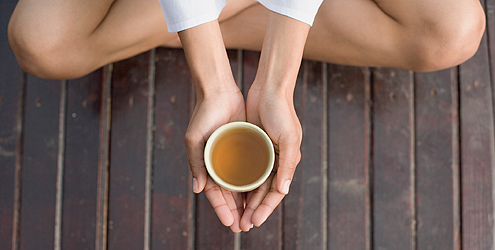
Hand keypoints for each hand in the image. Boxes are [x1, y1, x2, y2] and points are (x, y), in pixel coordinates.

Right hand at [184, 86, 245, 231]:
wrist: (220, 90)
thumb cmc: (204, 114)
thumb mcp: (195, 139)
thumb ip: (196, 163)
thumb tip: (198, 189)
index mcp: (205, 165)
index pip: (215, 194)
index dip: (222, 210)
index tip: (231, 223)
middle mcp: (220, 164)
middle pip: (229, 194)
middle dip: (236, 211)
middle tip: (244, 227)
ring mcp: (233, 156)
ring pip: (241, 184)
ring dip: (247, 201)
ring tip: (254, 217)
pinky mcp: (246, 147)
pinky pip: (251, 169)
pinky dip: (254, 182)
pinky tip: (261, 194)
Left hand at [240, 83, 301, 230]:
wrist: (269, 88)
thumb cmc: (281, 112)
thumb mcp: (289, 138)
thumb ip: (288, 164)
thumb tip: (283, 191)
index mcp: (287, 162)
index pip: (275, 192)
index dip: (265, 209)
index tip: (254, 222)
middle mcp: (276, 161)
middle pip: (263, 192)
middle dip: (253, 210)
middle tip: (241, 225)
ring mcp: (263, 154)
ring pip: (253, 184)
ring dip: (245, 200)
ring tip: (235, 215)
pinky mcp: (251, 145)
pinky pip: (245, 169)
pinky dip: (239, 182)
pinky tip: (230, 192)